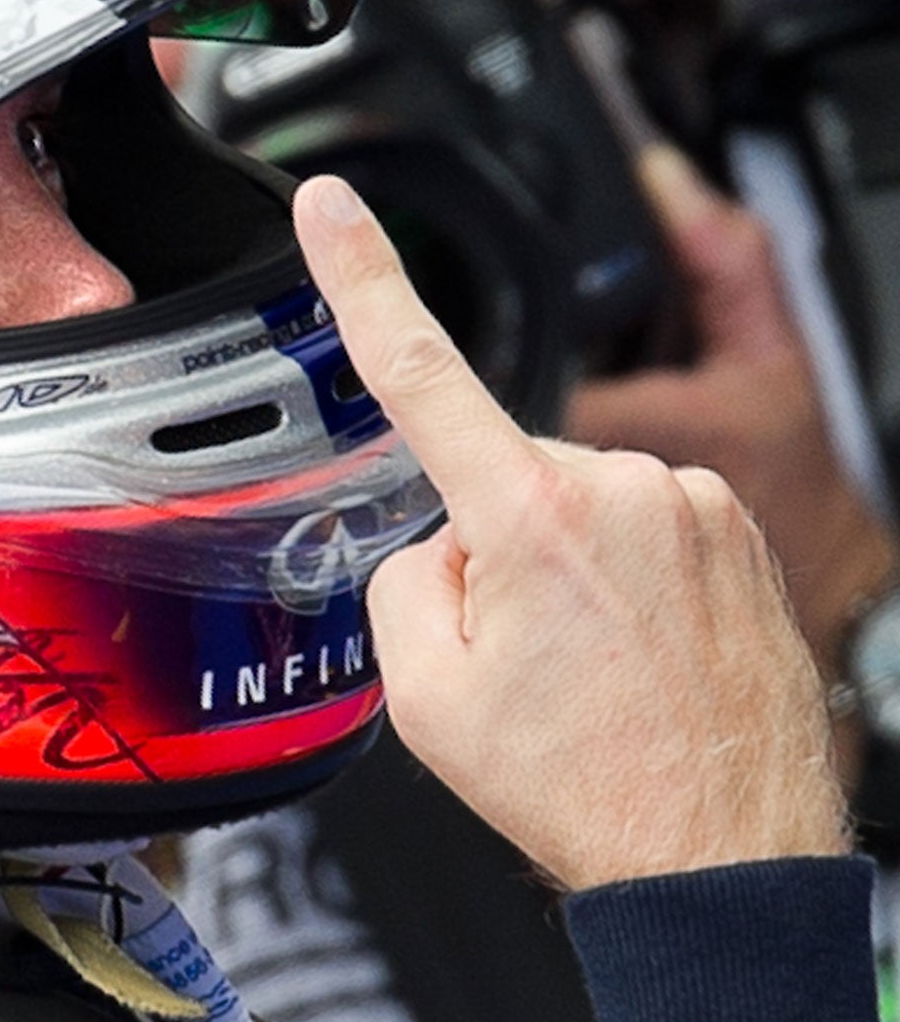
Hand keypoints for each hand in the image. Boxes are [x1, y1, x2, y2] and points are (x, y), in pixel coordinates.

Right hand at [294, 174, 848, 889]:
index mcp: (530, 517)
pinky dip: (625, 577)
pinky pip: (640, 525)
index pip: (417, 369)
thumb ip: (400, 580)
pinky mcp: (735, 528)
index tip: (331, 206)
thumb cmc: (586, 786)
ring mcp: (692, 506)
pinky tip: (639, 652)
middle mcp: (622, 490)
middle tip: (528, 654)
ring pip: (572, 505)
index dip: (361, 275)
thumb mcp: (425, 695)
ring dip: (564, 567)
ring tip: (594, 665)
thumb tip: (443, 544)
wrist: (721, 858)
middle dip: (492, 548)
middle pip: (499, 479)